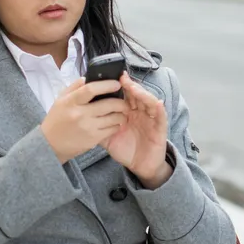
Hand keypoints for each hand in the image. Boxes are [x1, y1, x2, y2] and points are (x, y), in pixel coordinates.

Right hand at [40, 78, 129, 163]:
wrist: (50, 145)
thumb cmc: (56, 120)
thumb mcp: (60, 100)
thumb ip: (74, 87)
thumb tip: (87, 78)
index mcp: (71, 102)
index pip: (91, 89)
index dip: (107, 85)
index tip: (116, 83)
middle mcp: (80, 114)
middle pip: (108, 104)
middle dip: (120, 101)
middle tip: (124, 100)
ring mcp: (87, 127)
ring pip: (113, 118)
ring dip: (121, 114)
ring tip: (121, 112)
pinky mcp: (93, 139)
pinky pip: (111, 129)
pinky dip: (116, 125)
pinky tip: (115, 122)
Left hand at [104, 73, 171, 188]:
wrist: (140, 166)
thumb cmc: (126, 150)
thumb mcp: (108, 137)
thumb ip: (99, 125)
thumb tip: (83, 115)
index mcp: (128, 112)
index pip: (125, 95)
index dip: (119, 86)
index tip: (110, 77)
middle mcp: (140, 112)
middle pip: (137, 95)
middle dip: (130, 86)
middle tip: (121, 78)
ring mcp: (151, 119)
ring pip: (148, 101)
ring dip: (142, 93)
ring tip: (134, 88)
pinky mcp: (160, 128)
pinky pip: (161, 116)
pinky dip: (160, 109)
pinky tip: (157, 103)